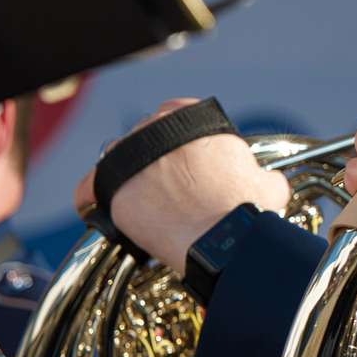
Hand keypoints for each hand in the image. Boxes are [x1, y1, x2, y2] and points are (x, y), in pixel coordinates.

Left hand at [74, 99, 290, 272]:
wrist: (225, 239)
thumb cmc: (247, 210)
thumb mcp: (268, 182)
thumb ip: (260, 173)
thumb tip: (267, 181)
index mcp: (189, 116)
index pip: (174, 119)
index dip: (182, 146)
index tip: (188, 165)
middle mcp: (152, 128)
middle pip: (143, 140)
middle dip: (154, 162)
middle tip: (171, 190)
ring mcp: (128, 159)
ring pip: (116, 162)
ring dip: (127, 177)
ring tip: (144, 203)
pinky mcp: (113, 192)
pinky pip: (89, 188)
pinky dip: (92, 198)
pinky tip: (102, 209)